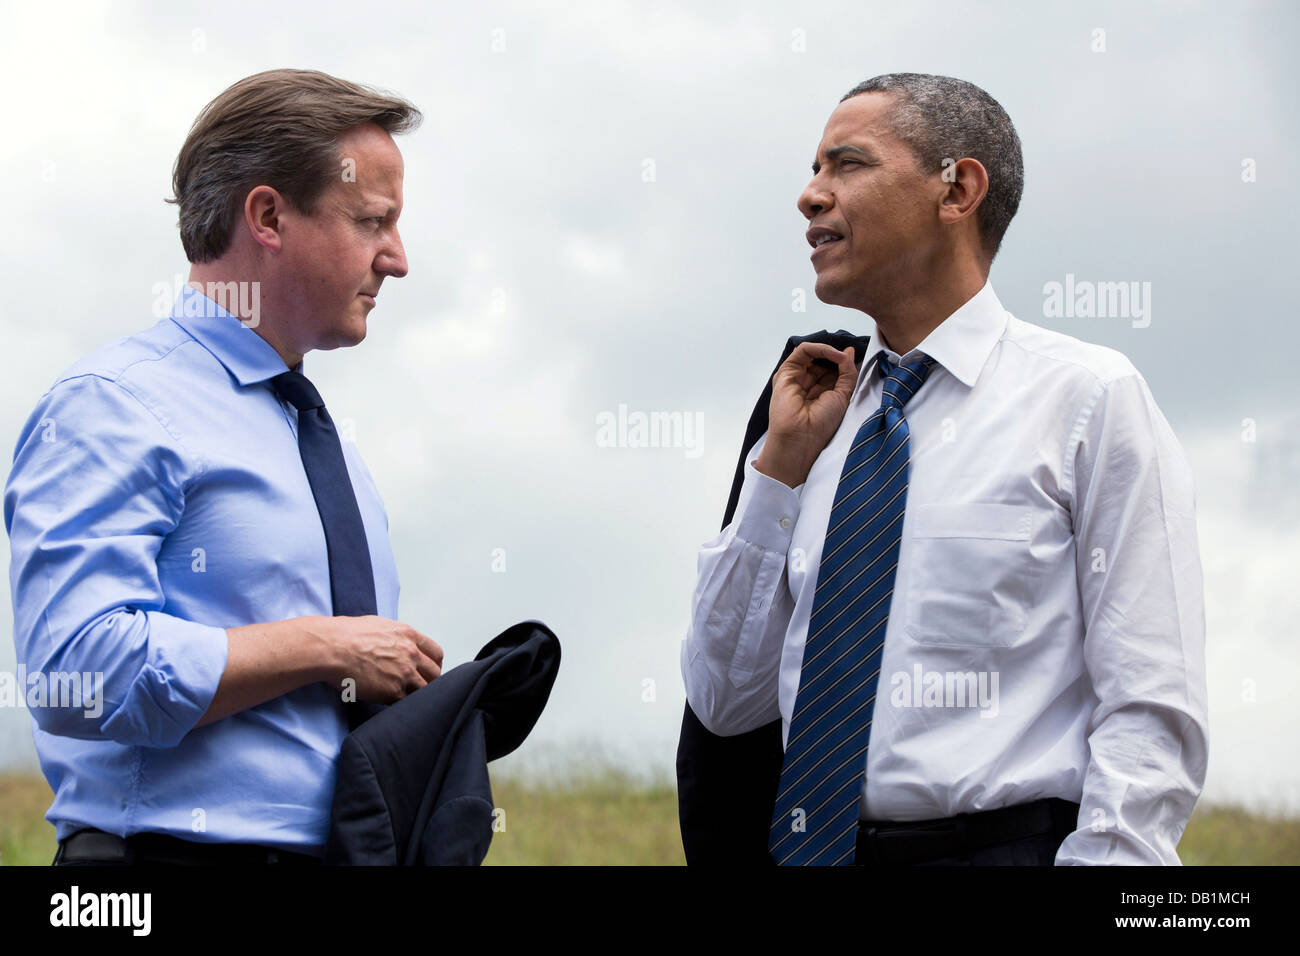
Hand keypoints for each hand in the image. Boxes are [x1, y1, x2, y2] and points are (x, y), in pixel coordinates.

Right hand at [318, 615, 443, 703]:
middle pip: (435, 673)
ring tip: (405, 696)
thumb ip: (395, 637)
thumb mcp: (378, 625)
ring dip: (418, 695)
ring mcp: (404, 673)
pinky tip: (394, 702)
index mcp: (408, 635)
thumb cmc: (345, 635)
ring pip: (425, 690)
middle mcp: (411, 653)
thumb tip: (397, 644)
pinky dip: (403, 704)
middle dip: (429, 681)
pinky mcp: (393, 691)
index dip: (433, 664)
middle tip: (419, 687)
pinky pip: (407, 702)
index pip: (436, 653)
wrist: (331, 648)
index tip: (428, 671)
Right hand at [754, 343, 857, 487]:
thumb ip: (848, 373)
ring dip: (831, 351)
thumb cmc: (821, 425)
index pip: (834, 368)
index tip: (859, 360)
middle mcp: (808, 383)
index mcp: (822, 391)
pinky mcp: (786, 372)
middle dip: (838, 355)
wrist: (800, 438)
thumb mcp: (843, 396)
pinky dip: (820, 348)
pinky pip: (803, 351)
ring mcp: (796, 377)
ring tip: (842, 357)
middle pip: (824, 359)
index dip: (845, 362)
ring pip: (814, 353)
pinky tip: (833, 355)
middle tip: (851, 356)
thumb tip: (849, 352)